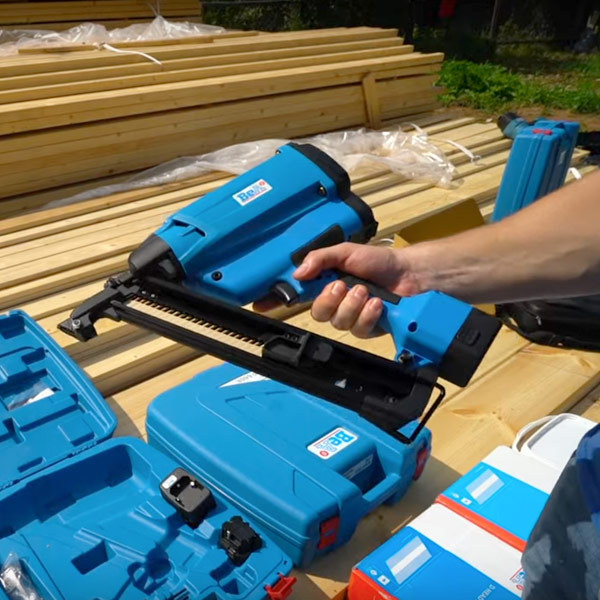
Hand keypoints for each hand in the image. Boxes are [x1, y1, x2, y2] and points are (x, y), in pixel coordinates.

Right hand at [254, 243, 421, 337]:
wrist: (408, 274)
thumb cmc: (377, 260)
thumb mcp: (346, 252)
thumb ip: (320, 259)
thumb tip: (298, 273)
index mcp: (324, 283)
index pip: (295, 294)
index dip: (276, 300)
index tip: (259, 304)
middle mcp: (335, 302)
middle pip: (316, 313)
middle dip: (330, 300)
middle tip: (343, 285)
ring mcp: (350, 317)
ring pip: (338, 322)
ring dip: (353, 305)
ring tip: (366, 292)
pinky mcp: (367, 328)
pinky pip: (358, 329)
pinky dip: (367, 315)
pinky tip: (377, 305)